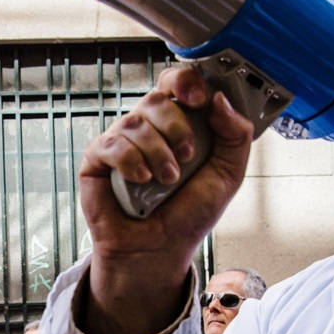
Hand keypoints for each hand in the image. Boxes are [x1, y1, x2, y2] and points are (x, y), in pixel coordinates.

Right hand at [78, 66, 253, 333]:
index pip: (177, 83)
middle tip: (187, 156)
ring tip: (166, 180)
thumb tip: (219, 99)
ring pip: (136, 122)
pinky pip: (111, 144)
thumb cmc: (188, 215)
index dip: (186, 81)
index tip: (199, 99)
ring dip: (158, 152)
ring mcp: (121, 141)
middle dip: (178, 127)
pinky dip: (131, 162)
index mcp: (178, 123)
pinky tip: (141, 181)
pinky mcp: (97, 159)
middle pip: (158, 97)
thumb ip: (236, 136)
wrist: (159, 251)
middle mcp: (148, 127)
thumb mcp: (228, 175)